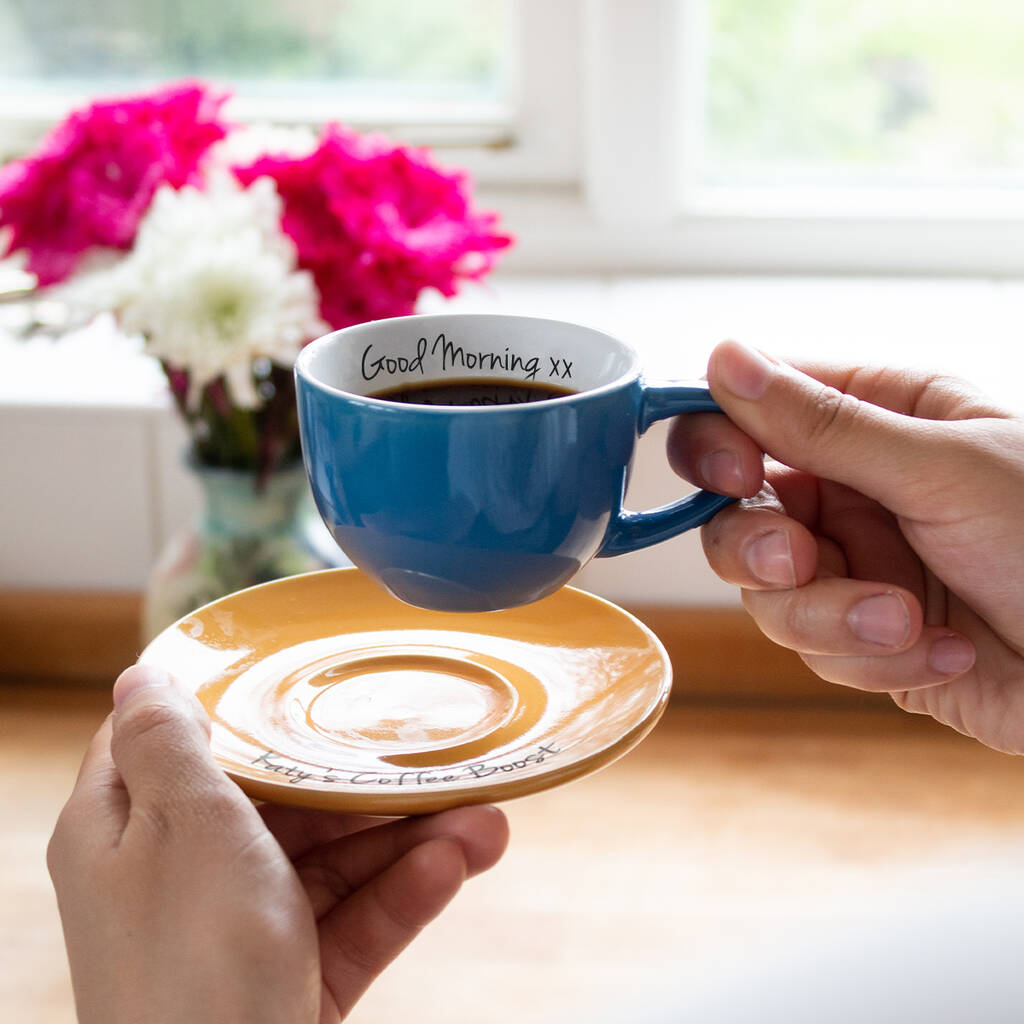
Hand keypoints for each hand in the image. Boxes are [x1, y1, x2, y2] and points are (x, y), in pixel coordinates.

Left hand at [48, 665, 508, 1023]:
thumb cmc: (191, 962)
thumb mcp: (180, 823)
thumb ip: (166, 741)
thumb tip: (143, 672)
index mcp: (130, 829)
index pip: (172, 742)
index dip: (231, 705)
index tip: (300, 674)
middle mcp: (180, 875)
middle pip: (278, 802)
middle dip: (363, 782)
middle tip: (436, 756)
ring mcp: (237, 931)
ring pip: (330, 862)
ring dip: (409, 840)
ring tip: (486, 822)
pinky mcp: (288, 979)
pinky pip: (351, 920)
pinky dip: (403, 894)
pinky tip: (456, 866)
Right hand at [668, 339, 1023, 752]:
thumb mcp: (944, 470)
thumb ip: (823, 423)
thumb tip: (726, 359)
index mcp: (878, 418)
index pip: (753, 411)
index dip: (719, 441)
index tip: (731, 474)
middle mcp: (852, 489)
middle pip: (734, 511)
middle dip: (760, 547)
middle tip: (797, 562)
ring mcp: (853, 565)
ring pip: (763, 591)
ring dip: (829, 616)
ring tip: (905, 623)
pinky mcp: (860, 637)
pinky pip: (811, 647)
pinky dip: (870, 658)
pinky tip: (942, 653)